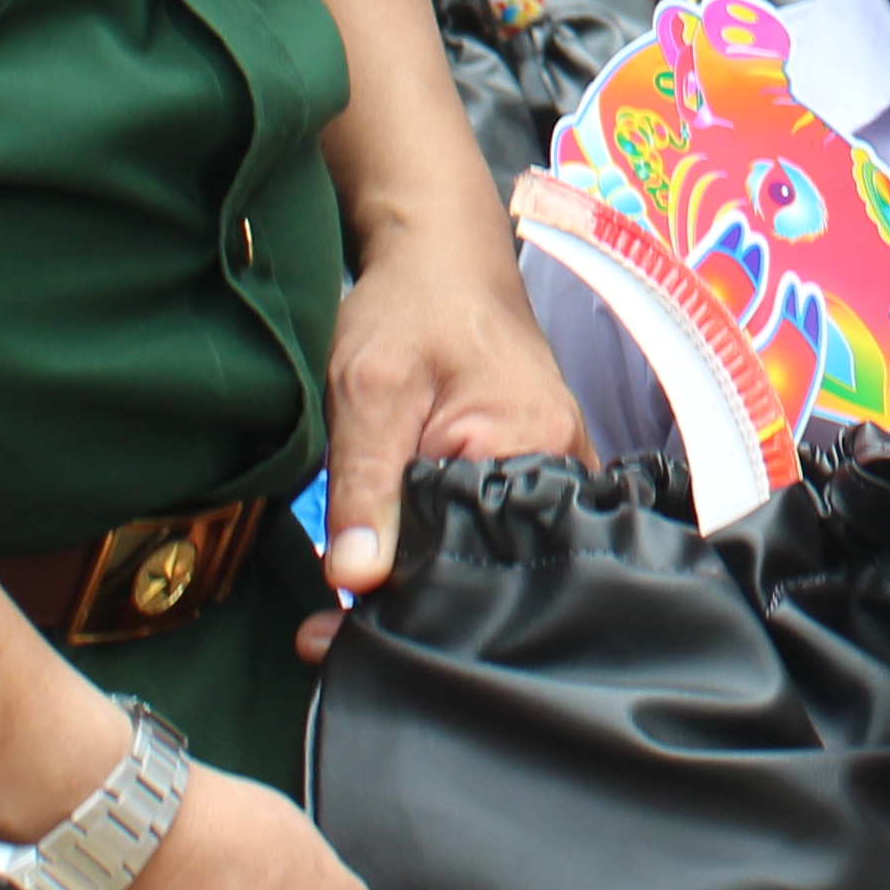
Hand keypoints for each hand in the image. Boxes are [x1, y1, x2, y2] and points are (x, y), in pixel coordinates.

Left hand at [311, 238, 583, 636]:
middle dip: (412, 605)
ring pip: (487, 551)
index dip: (403, 602)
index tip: (332, 638)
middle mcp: (563, 462)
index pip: (471, 558)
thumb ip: (364, 483)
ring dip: (423, 580)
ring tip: (347, 617)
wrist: (440, 251)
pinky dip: (441, 549)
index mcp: (533, 445)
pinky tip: (393, 571)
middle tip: (326, 636)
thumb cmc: (409, 304)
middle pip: (487, 565)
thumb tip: (356, 578)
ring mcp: (555, 465)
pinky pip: (492, 526)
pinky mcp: (533, 464)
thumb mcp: (367, 390)